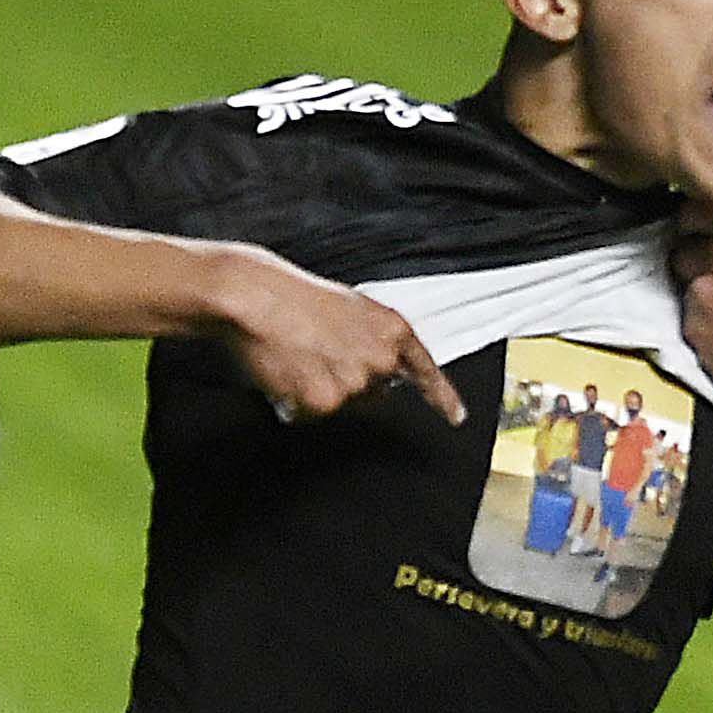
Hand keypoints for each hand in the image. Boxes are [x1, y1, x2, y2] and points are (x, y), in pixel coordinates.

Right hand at [205, 248, 463, 426]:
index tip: (456, 415)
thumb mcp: (351, 309)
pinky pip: (314, 413)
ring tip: (299, 356)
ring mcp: (355, 382)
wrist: (256, 296)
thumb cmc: (294, 296)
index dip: (442, 396)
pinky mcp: (326, 401)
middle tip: (319, 353)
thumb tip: (379, 371)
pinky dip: (298, 401)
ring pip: (344, 404)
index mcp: (392, 329)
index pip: (424, 370)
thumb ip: (374, 339)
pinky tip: (288, 372)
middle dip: (352, 381)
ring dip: (322, 389)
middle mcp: (382, 359)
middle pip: (376, 391)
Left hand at [670, 206, 712, 414]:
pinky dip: (694, 322)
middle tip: (710, 280)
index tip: (694, 237)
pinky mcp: (693, 318)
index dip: (691, 226)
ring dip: (690, 291)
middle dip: (688, 258)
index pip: (694, 210)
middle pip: (680, 242)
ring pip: (678, 278)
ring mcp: (706, 284)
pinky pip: (681, 313)